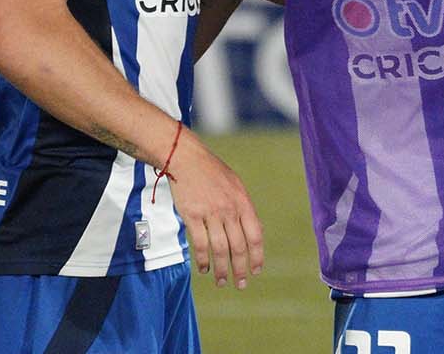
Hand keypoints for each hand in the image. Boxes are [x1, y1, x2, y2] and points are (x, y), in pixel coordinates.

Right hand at [165, 129, 264, 289]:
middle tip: (241, 284)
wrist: (186, 159)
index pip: (255, 235)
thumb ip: (243, 209)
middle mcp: (229, 209)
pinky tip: (203, 269)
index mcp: (243, 202)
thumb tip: (254, 232)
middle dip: (241, 269)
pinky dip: (203, 260)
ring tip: (222, 281)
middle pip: (239, 246)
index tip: (256, 271)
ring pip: (219, 249)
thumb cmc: (212, 172)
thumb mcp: (235, 186)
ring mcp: (210, 213)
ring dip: (221, 269)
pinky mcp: (192, 216)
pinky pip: (200, 244)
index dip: (257, 256)